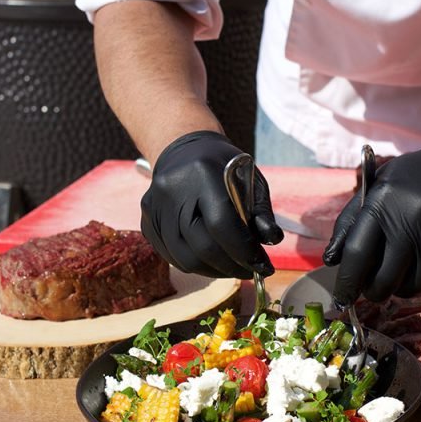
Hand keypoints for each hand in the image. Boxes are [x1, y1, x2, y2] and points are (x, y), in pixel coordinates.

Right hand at [141, 131, 282, 277]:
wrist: (184, 150)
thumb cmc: (224, 167)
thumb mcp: (251, 180)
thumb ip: (261, 211)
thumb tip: (272, 240)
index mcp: (202, 173)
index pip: (222, 224)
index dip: (244, 251)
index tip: (264, 265)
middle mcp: (172, 191)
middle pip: (202, 247)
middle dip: (232, 267)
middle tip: (252, 270)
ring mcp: (155, 208)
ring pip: (186, 259)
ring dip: (215, 271)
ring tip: (234, 267)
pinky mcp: (147, 223)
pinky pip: (173, 257)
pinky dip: (197, 265)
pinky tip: (214, 261)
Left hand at [323, 138, 420, 304]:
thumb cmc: (419, 177)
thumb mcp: (380, 186)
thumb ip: (352, 222)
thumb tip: (332, 259)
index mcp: (385, 203)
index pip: (357, 254)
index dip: (347, 282)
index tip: (342, 297)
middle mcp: (412, 222)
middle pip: (384, 280)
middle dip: (375, 290)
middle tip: (375, 285)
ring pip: (412, 287)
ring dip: (404, 285)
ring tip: (406, 267)